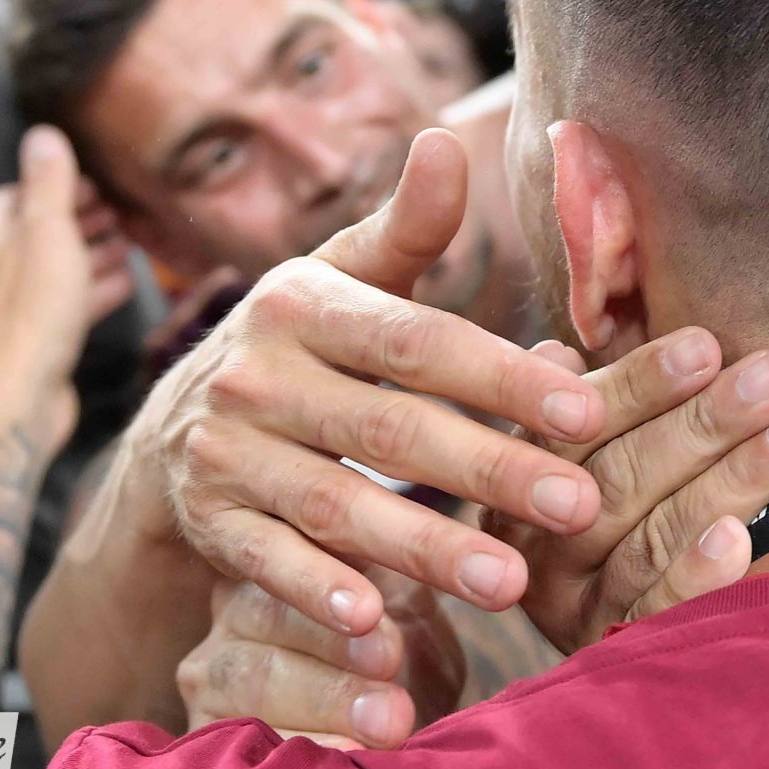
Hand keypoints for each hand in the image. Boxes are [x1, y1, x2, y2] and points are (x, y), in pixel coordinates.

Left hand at [0, 126, 134, 447]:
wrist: (17, 398)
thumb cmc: (33, 311)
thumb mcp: (47, 233)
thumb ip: (48, 182)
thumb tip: (42, 132)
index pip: (15, 194)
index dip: (55, 184)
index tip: (94, 183)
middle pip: (39, 230)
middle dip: (79, 217)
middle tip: (120, 211)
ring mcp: (14, 307)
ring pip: (57, 267)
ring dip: (92, 252)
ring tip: (130, 243)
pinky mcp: (36, 338)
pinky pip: (67, 302)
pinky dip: (95, 288)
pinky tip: (127, 285)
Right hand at [133, 130, 607, 639]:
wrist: (179, 423)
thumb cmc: (303, 342)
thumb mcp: (343, 275)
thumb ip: (407, 227)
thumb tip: (448, 142)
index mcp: (303, 304)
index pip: (416, 341)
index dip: (501, 375)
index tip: (589, 410)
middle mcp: (256, 375)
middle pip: (387, 427)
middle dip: (487, 468)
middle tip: (579, 506)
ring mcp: (225, 453)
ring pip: (335, 503)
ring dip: (422, 546)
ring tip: (509, 582)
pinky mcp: (208, 521)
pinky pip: (266, 562)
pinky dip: (318, 595)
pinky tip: (380, 626)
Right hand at [177, 572, 462, 749]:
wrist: (398, 728)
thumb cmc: (409, 653)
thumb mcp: (414, 605)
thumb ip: (422, 572)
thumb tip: (469, 558)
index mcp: (286, 553)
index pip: (297, 551)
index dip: (334, 578)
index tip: (379, 610)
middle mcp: (238, 604)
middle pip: (265, 611)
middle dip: (333, 643)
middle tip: (391, 661)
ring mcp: (216, 667)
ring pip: (253, 674)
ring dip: (326, 697)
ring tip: (390, 719)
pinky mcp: (208, 725)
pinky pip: (244, 734)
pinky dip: (303, 743)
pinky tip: (347, 751)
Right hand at [484, 334, 768, 652]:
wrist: (639, 662)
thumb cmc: (625, 502)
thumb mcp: (591, 453)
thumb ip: (580, 404)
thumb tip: (560, 354)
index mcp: (524, 484)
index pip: (578, 429)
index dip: (641, 385)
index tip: (706, 346)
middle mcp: (543, 549)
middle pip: (620, 479)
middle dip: (704, 421)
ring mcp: (580, 609)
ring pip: (652, 537)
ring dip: (733, 477)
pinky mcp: (621, 655)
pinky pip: (658, 612)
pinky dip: (696, 573)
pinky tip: (738, 535)